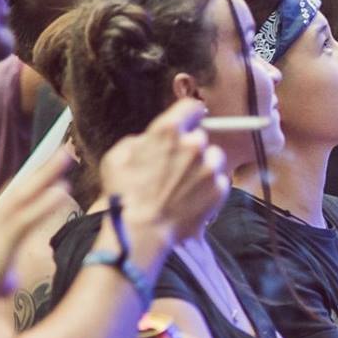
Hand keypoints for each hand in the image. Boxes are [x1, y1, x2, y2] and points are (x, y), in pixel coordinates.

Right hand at [96, 100, 228, 247]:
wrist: (143, 231)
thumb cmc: (124, 195)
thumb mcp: (116, 158)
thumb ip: (138, 140)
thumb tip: (149, 139)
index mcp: (168, 131)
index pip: (192, 106)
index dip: (191, 113)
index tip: (191, 119)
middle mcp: (194, 144)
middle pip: (200, 137)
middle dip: (190, 148)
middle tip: (175, 167)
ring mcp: (210, 167)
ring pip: (213, 158)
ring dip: (203, 166)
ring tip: (183, 185)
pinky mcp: (220, 188)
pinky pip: (219, 180)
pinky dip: (209, 187)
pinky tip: (191, 198)